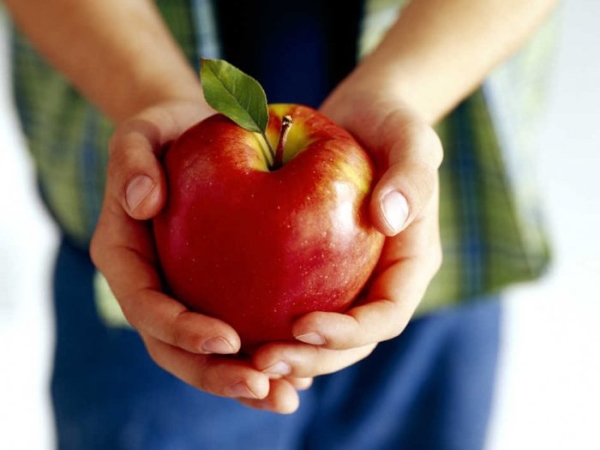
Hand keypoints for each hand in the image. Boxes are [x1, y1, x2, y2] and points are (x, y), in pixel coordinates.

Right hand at [90, 100, 310, 413]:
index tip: (226, 339)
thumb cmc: (166, 132)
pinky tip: (301, 375)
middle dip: (214, 375)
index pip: (144, 305)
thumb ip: (132, 158)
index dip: (179, 330)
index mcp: (125, 256)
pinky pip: (239, 332)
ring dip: (242, 382)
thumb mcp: (143, 130)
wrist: (190, 137)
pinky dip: (263, 356)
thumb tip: (142, 202)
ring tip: (286, 397)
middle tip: (262, 387)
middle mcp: (151, 285)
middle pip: (173, 348)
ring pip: (207, 353)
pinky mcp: (217, 292)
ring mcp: (183, 293)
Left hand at [250, 89, 442, 385]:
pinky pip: (294, 304)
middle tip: (263, 362)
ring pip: (320, 336)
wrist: (363, 117)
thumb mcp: (410, 137)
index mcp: (408, 265)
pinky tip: (234, 330)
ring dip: (288, 355)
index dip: (349, 333)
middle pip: (351, 343)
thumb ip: (410, 175)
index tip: (302, 325)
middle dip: (310, 359)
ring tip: (245, 359)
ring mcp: (348, 278)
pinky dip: (271, 325)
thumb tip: (390, 218)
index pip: (386, 317)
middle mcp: (378, 281)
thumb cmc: (390, 123)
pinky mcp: (317, 268)